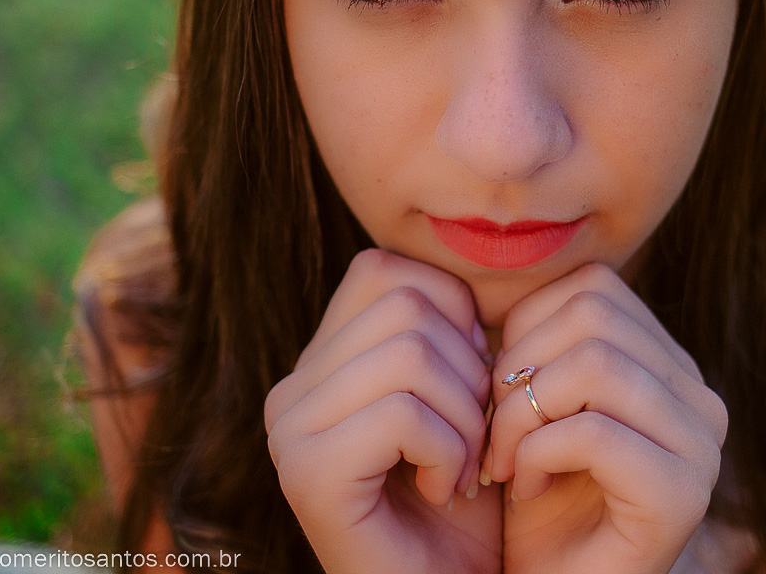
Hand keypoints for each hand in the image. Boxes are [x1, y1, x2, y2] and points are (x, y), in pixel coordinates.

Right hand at [264, 249, 501, 573]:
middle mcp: (292, 387)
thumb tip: (473, 275)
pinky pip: (401, 413)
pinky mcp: (307, 473)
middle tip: (475, 435)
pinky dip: (447, 450)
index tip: (473, 382)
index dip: (453, 313)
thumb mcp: (464, 395)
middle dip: (468, 370)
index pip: (385, 269)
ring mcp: (289, 429)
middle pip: (404, 306)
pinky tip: (444, 490)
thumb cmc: (464, 497)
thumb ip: (451, 329)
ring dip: (464, 416)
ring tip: (462, 466)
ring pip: (408, 353)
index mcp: (320, 359)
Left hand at [485, 264, 726, 573]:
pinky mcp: (683, 495)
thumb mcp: (530, 402)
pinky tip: (525, 487)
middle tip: (491, 430)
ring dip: (522, 414)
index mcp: (669, 363)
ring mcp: (702, 446)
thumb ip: (536, 341)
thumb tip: (489, 280)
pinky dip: (537, 454)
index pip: (593, 286)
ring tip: (503, 459)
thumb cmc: (533, 496)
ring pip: (596, 364)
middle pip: (594, 315)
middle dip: (519, 367)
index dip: (525, 327)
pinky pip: (595, 431)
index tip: (498, 389)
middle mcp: (700, 396)